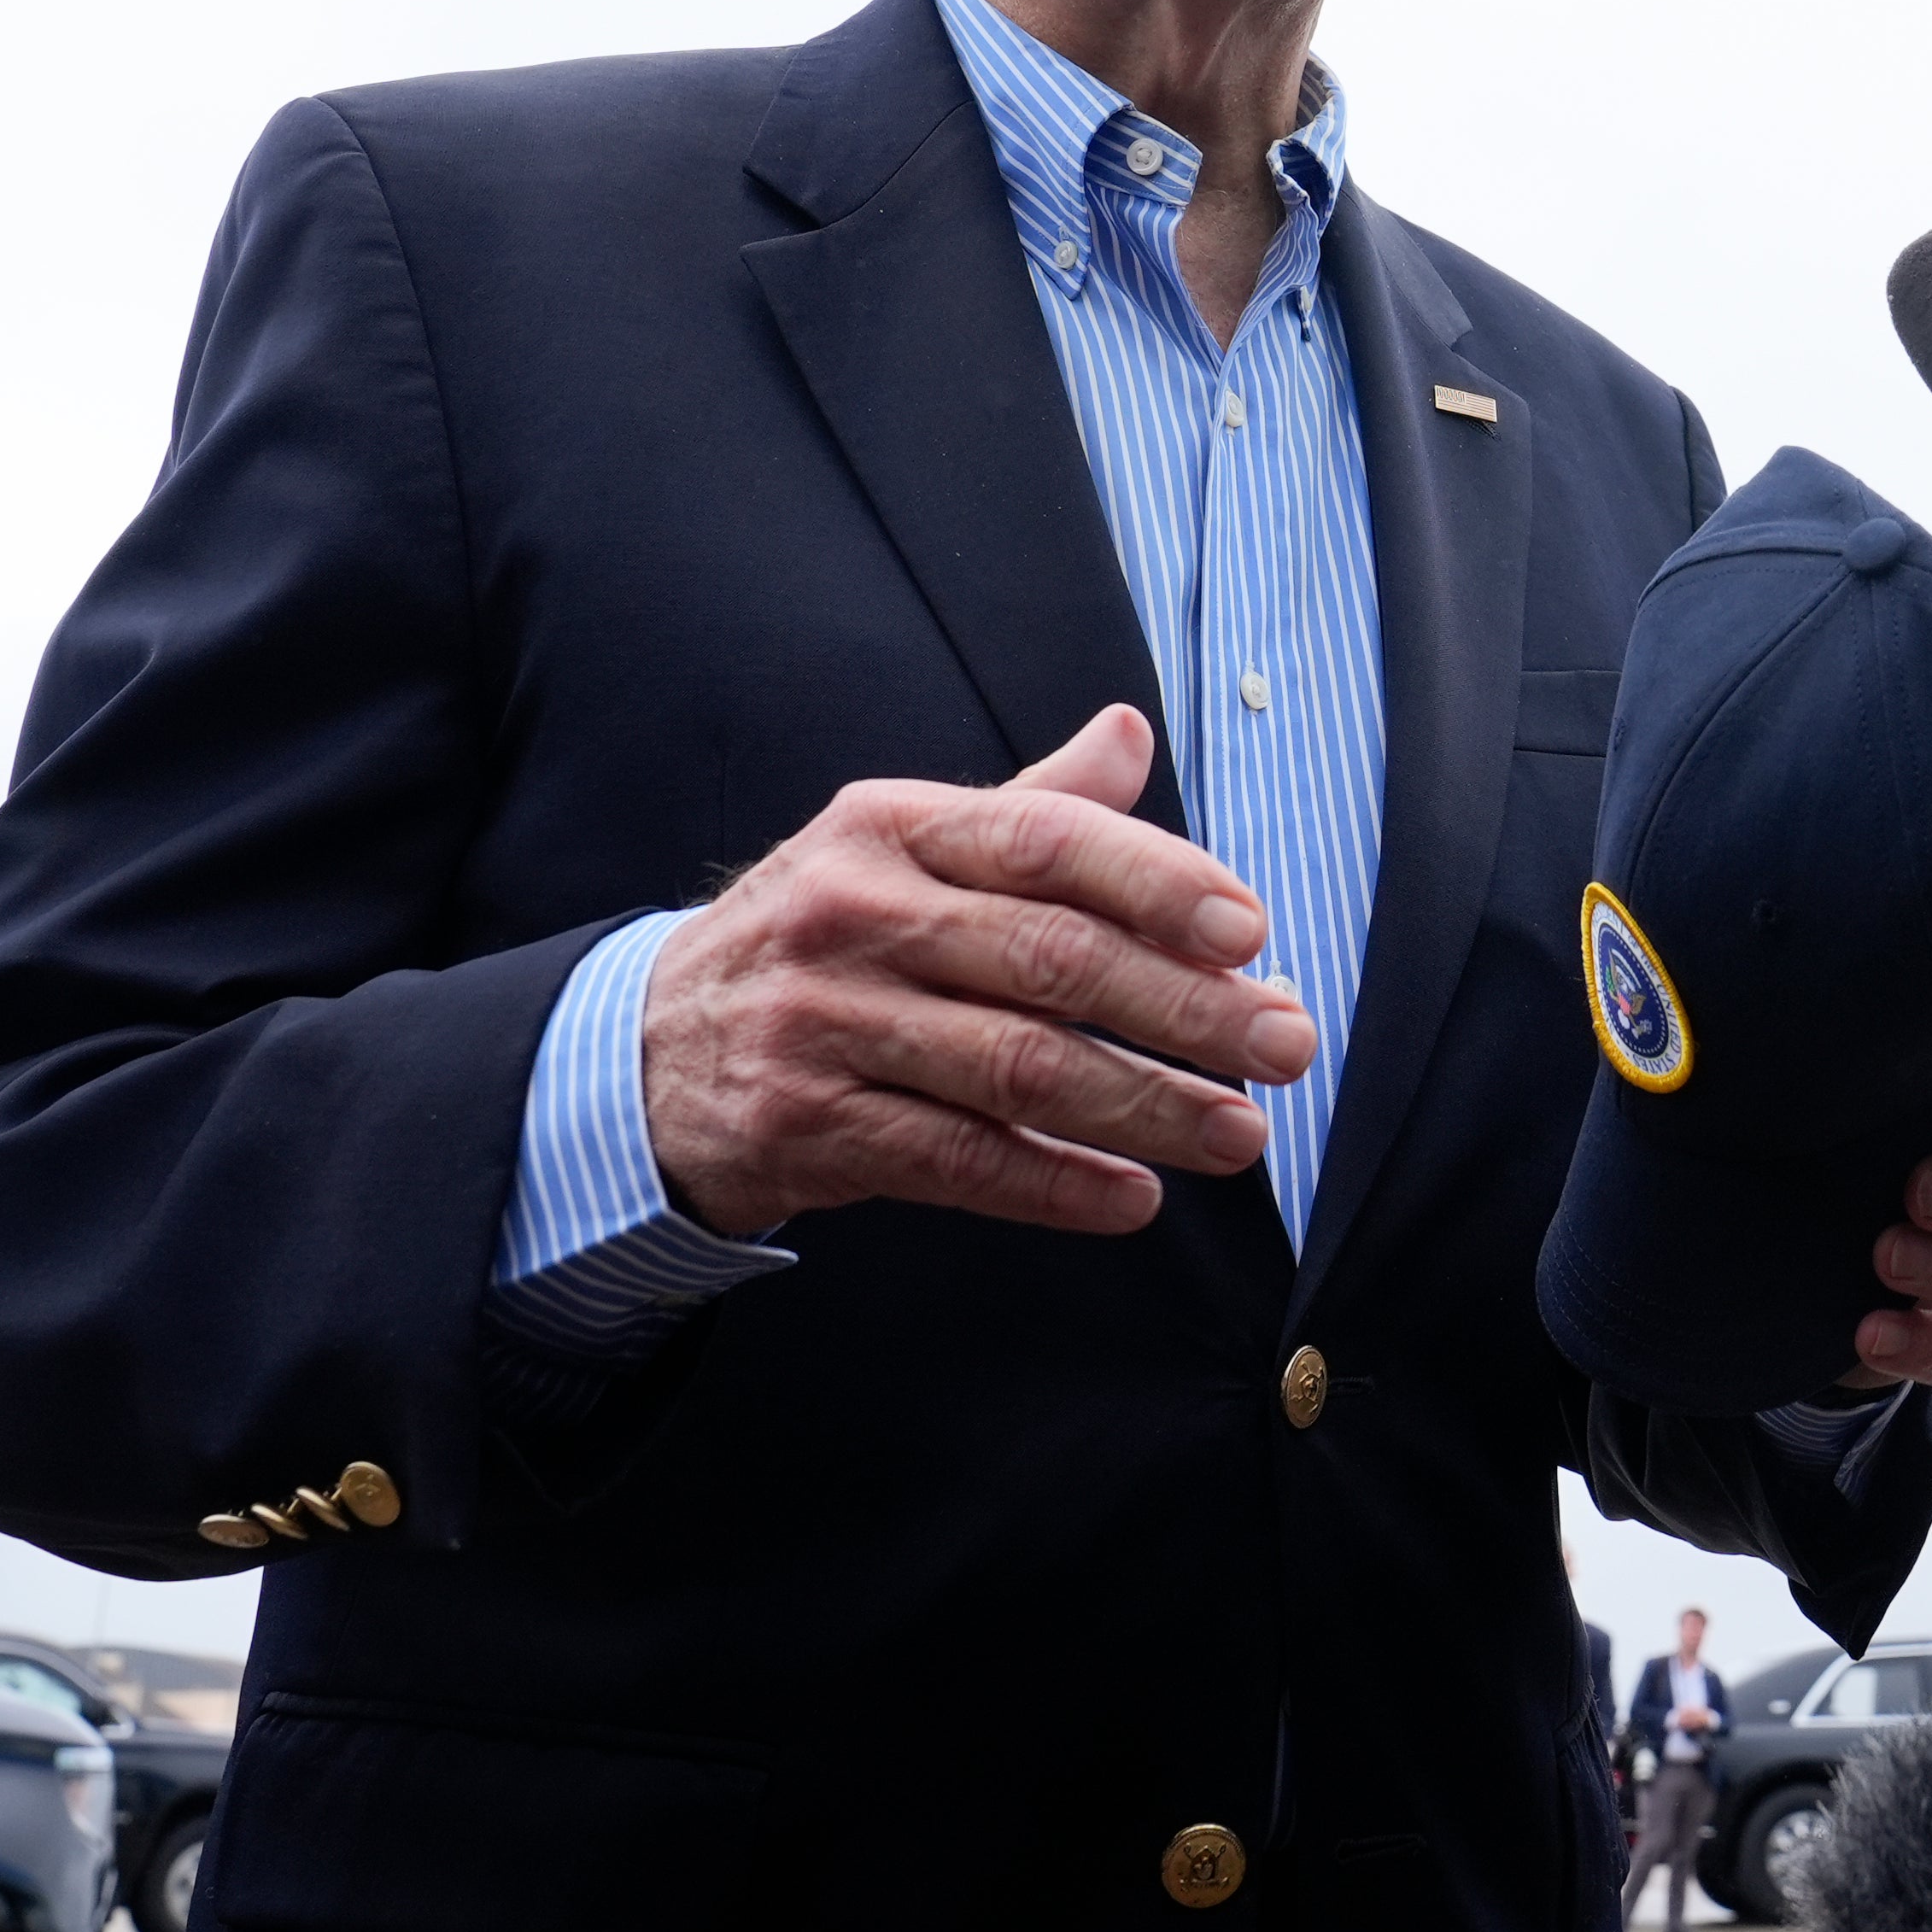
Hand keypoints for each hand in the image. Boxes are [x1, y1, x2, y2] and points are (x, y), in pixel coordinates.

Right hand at [639, 706, 1316, 1235]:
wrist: (643, 1051)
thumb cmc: (818, 941)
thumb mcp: (899, 849)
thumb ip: (1028, 806)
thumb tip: (1131, 732)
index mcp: (894, 827)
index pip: (1047, 841)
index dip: (1157, 883)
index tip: (1252, 930)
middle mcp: (855, 915)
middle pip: (1052, 961)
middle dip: (1186, 1009)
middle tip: (1288, 1044)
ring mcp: (825, 1024)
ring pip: (1016, 1070)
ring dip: (1145, 1108)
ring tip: (1241, 1134)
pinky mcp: (805, 1127)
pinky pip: (955, 1162)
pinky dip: (1053, 1186)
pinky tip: (1131, 1199)